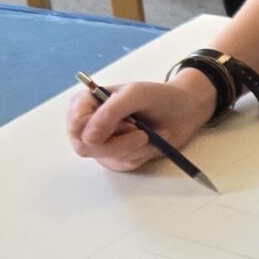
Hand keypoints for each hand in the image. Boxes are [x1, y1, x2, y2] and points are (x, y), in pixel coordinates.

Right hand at [65, 71, 215, 171]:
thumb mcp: (136, 94)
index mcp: (85, 103)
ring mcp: (101, 143)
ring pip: (107, 157)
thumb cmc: (157, 97)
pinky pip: (123, 164)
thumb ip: (111, 112)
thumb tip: (88, 138)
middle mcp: (88, 125)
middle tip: (142, 133)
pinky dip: (141, 154)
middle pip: (85, 147)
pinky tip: (149, 141)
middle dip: (118, 143)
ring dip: (135, 147)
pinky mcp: (116, 157)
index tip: (125, 126)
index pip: (75, 124)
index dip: (93, 130)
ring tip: (148, 132)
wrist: (183, 112)